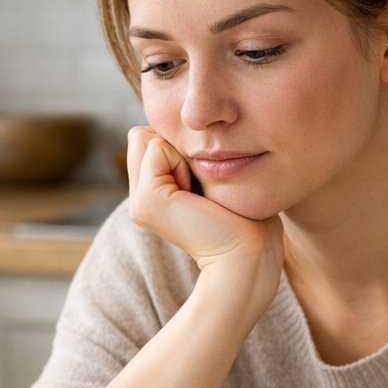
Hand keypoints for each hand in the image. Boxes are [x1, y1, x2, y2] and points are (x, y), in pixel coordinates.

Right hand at [125, 127, 283, 308]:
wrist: (248, 254)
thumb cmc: (244, 215)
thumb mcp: (209, 176)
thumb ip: (185, 154)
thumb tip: (159, 134)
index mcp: (153, 194)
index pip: (148, 139)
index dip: (181, 147)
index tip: (204, 183)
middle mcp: (139, 199)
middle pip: (142, 137)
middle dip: (177, 148)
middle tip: (201, 189)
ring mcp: (138, 201)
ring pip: (146, 139)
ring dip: (181, 155)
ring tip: (200, 194)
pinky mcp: (147, 200)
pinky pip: (155, 147)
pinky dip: (181, 161)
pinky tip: (196, 196)